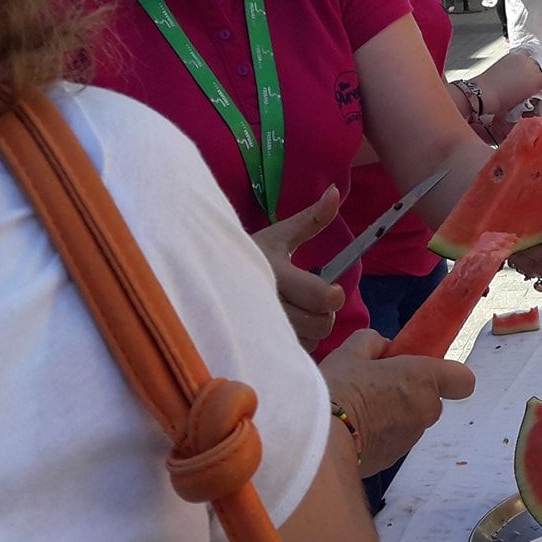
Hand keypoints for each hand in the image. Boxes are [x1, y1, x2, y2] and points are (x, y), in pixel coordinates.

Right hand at [249, 184, 346, 350]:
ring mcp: (259, 326)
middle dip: (325, 313)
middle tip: (316, 303)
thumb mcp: (279, 235)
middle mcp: (266, 301)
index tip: (332, 289)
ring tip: (298, 312)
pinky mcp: (256, 344)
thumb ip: (312, 219)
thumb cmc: (251, 253)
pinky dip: (298, 341)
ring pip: (310, 340)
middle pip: (321, 323)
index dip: (334, 295)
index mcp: (275, 272)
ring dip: (312, 329)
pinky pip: (295, 351)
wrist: (205, 273)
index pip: (321, 296)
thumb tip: (335, 191)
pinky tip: (287, 326)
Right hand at [321, 329, 476, 475]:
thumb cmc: (339, 388)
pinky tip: (352, 430)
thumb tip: (383, 347)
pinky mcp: (392, 460)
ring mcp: (411, 439)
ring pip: (410, 421)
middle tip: (376, 386)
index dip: (448, 375)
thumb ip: (373, 342)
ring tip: (358, 409)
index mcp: (423, 380)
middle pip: (429, 400)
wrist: (321, 442)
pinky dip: (380, 435)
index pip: (463, 380)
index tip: (422, 370)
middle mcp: (425, 411)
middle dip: (409, 393)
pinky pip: (392, 440)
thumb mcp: (351, 352)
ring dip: (393, 415)